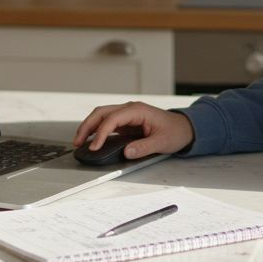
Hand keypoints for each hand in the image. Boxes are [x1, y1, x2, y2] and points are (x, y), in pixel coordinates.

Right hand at [71, 101, 194, 159]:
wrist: (184, 128)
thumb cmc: (175, 131)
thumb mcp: (162, 142)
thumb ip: (144, 147)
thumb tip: (127, 152)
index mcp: (138, 110)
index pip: (113, 119)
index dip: (101, 133)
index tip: (94, 146)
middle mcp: (130, 109)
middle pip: (102, 113)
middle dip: (87, 126)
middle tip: (78, 142)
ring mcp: (127, 115)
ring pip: (102, 116)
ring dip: (89, 127)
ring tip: (79, 141)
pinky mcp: (126, 122)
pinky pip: (107, 123)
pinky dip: (97, 130)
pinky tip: (91, 140)